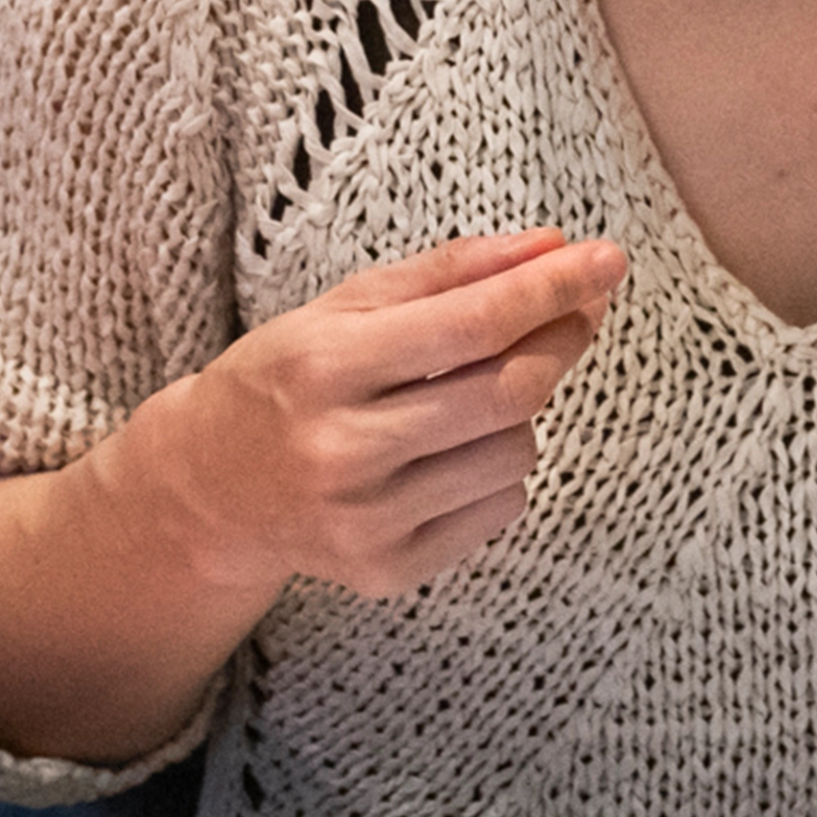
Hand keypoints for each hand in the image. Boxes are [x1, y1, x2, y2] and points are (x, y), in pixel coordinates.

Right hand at [113, 229, 626, 608]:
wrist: (209, 489)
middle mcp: (339, 451)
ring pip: (517, 452)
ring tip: (468, 397)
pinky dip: (499, 470)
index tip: (607, 258)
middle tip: (577, 310)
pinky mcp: (387, 572)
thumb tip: (553, 244)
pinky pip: (502, 507)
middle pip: (509, 393)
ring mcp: (364, 522)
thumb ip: (451, 271)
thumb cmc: (289, 379)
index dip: (553, 288)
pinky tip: (449, 455)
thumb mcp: (345, 307)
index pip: (472, 324)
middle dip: (561, 341)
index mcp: (320, 368)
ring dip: (522, 412)